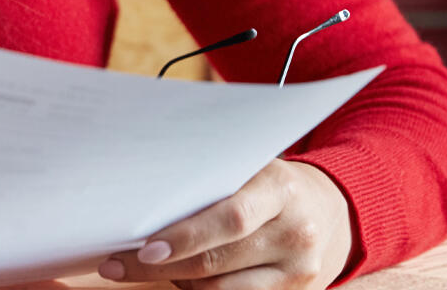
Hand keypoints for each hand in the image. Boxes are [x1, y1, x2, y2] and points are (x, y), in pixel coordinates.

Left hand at [96, 159, 352, 288]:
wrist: (328, 210)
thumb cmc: (267, 185)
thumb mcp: (249, 168)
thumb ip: (209, 182)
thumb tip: (143, 202)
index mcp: (281, 189)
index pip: (231, 219)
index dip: (185, 237)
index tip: (144, 247)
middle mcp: (297, 233)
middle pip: (217, 262)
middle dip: (160, 267)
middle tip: (118, 265)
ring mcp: (300, 272)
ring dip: (178, 281)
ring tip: (149, 266)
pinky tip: (184, 277)